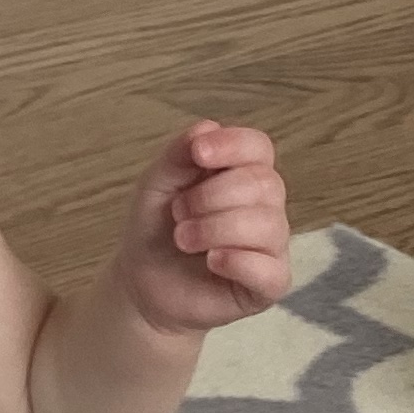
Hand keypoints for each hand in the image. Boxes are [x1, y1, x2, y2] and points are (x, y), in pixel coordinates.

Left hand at [112, 122, 291, 337]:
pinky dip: (237, 261)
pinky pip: (271, 270)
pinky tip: (211, 261)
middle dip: (212, 195)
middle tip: (177, 212)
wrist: (142, 284)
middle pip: (264, 183)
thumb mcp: (156, 186)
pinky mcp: (269, 285)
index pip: (259, 148)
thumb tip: (208, 127)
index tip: (198, 154)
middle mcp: (265, 207)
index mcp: (242, 175)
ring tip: (183, 238)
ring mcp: (271, 246)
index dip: (232, 145)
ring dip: (215, 228)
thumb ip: (179, 155)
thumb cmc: (156, 230)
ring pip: (267, 224)